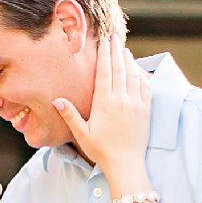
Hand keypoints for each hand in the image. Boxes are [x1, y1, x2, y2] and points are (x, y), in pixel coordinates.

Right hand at [53, 33, 149, 183]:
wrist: (126, 165)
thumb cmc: (101, 151)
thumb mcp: (82, 134)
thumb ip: (70, 115)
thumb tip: (56, 100)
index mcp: (104, 104)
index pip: (104, 73)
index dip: (104, 55)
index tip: (103, 42)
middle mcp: (121, 100)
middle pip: (119, 69)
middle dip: (116, 51)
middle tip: (113, 38)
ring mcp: (136, 104)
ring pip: (133, 75)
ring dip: (128, 60)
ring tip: (124, 49)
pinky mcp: (146, 110)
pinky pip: (146, 87)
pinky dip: (141, 74)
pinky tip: (137, 69)